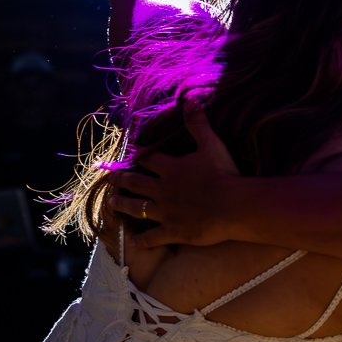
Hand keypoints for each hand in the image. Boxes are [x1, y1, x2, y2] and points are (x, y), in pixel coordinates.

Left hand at [105, 102, 240, 247]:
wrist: (233, 205)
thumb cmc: (223, 174)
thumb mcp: (212, 144)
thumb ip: (198, 123)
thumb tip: (189, 99)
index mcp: (171, 168)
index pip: (149, 158)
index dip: (138, 153)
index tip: (128, 150)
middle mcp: (163, 189)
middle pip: (136, 182)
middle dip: (121, 179)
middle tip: (109, 177)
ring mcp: (166, 212)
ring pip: (138, 208)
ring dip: (123, 205)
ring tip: (111, 203)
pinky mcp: (173, 231)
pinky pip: (153, 238)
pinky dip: (143, 241)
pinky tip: (134, 242)